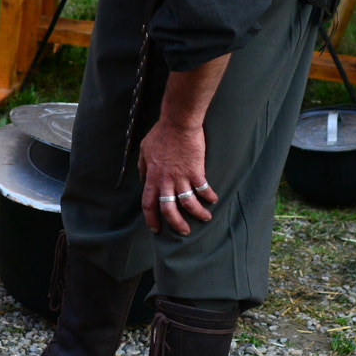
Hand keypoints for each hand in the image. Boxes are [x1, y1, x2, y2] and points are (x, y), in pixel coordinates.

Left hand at [139, 116, 218, 235]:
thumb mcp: (144, 149)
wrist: (178, 123)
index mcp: (153, 177)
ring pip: (188, 204)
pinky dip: (209, 196)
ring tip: (205, 218)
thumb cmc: (161, 134)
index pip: (148, 204)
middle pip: (168, 210)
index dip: (151, 219)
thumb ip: (143, 167)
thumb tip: (142, 180)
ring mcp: (181, 177)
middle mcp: (166, 181)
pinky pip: (203, 189)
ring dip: (197, 214)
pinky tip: (213, 199)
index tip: (156, 228)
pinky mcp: (196, 171)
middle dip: (176, 224)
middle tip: (184, 232)